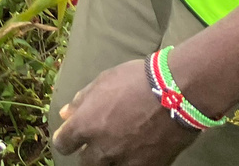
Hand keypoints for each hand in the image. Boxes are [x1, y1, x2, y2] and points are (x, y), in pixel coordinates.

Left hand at [53, 57, 197, 165]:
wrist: (176, 94)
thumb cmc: (134, 81)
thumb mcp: (101, 83)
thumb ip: (81, 102)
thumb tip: (66, 114)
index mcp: (85, 126)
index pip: (62, 144)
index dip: (65, 139)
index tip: (72, 135)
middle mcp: (102, 149)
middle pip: (85, 163)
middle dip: (88, 153)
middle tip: (99, 141)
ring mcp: (126, 161)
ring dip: (109, 160)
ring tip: (118, 146)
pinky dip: (131, 162)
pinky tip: (137, 150)